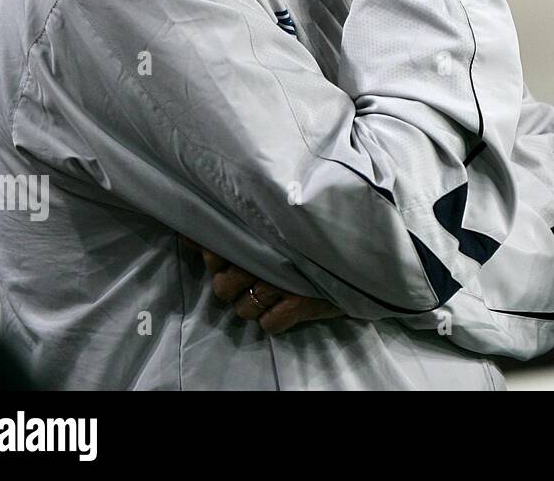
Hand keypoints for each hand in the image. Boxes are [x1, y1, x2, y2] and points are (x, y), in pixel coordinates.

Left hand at [178, 236, 344, 334]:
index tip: (227, 258)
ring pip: (243, 309)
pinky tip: (289, 305)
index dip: (215, 259)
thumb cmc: (316, 238)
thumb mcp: (278, 229)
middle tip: (254, 277)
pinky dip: (275, 319)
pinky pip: (269, 324)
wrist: (365, 254)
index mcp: (259, 234)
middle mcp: (266, 258)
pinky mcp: (299, 304)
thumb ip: (235, 231)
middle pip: (222, 287)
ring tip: (274, 292)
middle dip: (232, 286)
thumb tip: (188, 233)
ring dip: (254, 306)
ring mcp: (282, 282)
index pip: (215, 251)